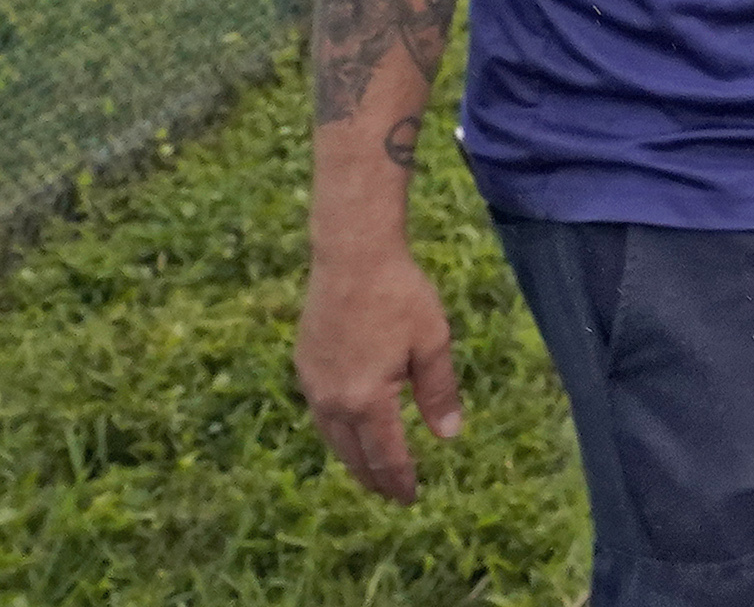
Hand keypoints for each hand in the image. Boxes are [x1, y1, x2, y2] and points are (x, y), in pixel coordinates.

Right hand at [298, 244, 463, 502]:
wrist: (351, 255)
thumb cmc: (399, 295)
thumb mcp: (433, 342)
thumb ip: (439, 393)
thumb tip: (449, 437)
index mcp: (368, 399)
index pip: (386, 455)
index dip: (400, 480)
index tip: (411, 498)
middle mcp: (335, 400)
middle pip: (355, 455)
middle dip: (375, 478)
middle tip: (392, 494)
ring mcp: (314, 384)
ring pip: (333, 438)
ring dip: (352, 459)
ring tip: (370, 471)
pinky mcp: (304, 366)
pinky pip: (320, 414)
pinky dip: (337, 432)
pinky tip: (349, 430)